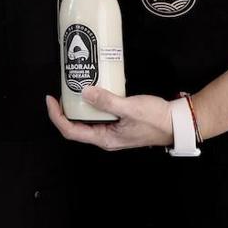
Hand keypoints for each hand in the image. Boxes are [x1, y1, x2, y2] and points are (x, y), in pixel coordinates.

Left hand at [45, 89, 172, 150]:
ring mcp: (111, 131)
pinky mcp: (117, 123)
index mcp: (105, 139)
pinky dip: (91, 103)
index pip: (71, 131)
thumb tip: (84, 92)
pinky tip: (92, 90)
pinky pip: (98, 115)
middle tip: (60, 90)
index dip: (56, 116)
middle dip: (64, 110)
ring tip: (72, 88)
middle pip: (75, 126)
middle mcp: (105, 138)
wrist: (176, 122)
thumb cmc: (155, 119)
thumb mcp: (130, 108)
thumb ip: (107, 101)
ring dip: (77, 106)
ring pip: (86, 120)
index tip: (51, 99)